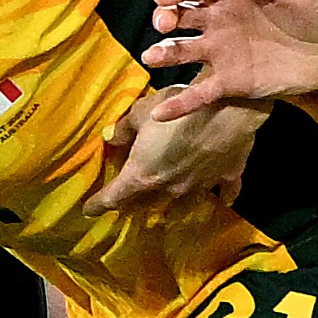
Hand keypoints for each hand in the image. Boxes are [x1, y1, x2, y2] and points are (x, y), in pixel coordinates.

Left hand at [95, 91, 261, 211]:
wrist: (228, 108)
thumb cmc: (176, 107)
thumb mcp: (141, 111)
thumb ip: (124, 129)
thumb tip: (111, 138)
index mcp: (142, 175)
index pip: (113, 198)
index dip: (98, 204)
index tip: (89, 210)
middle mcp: (169, 188)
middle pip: (145, 205)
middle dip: (133, 205)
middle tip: (126, 205)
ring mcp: (199, 187)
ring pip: (182, 206)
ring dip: (172, 207)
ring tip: (168, 209)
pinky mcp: (226, 178)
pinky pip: (223, 193)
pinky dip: (220, 196)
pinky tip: (222, 198)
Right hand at [140, 0, 317, 117]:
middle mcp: (219, 20)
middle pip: (180, 15)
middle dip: (165, 17)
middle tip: (164, 23)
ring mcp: (222, 52)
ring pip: (183, 51)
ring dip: (163, 53)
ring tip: (151, 57)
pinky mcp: (231, 82)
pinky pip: (201, 94)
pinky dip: (180, 105)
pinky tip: (160, 115)